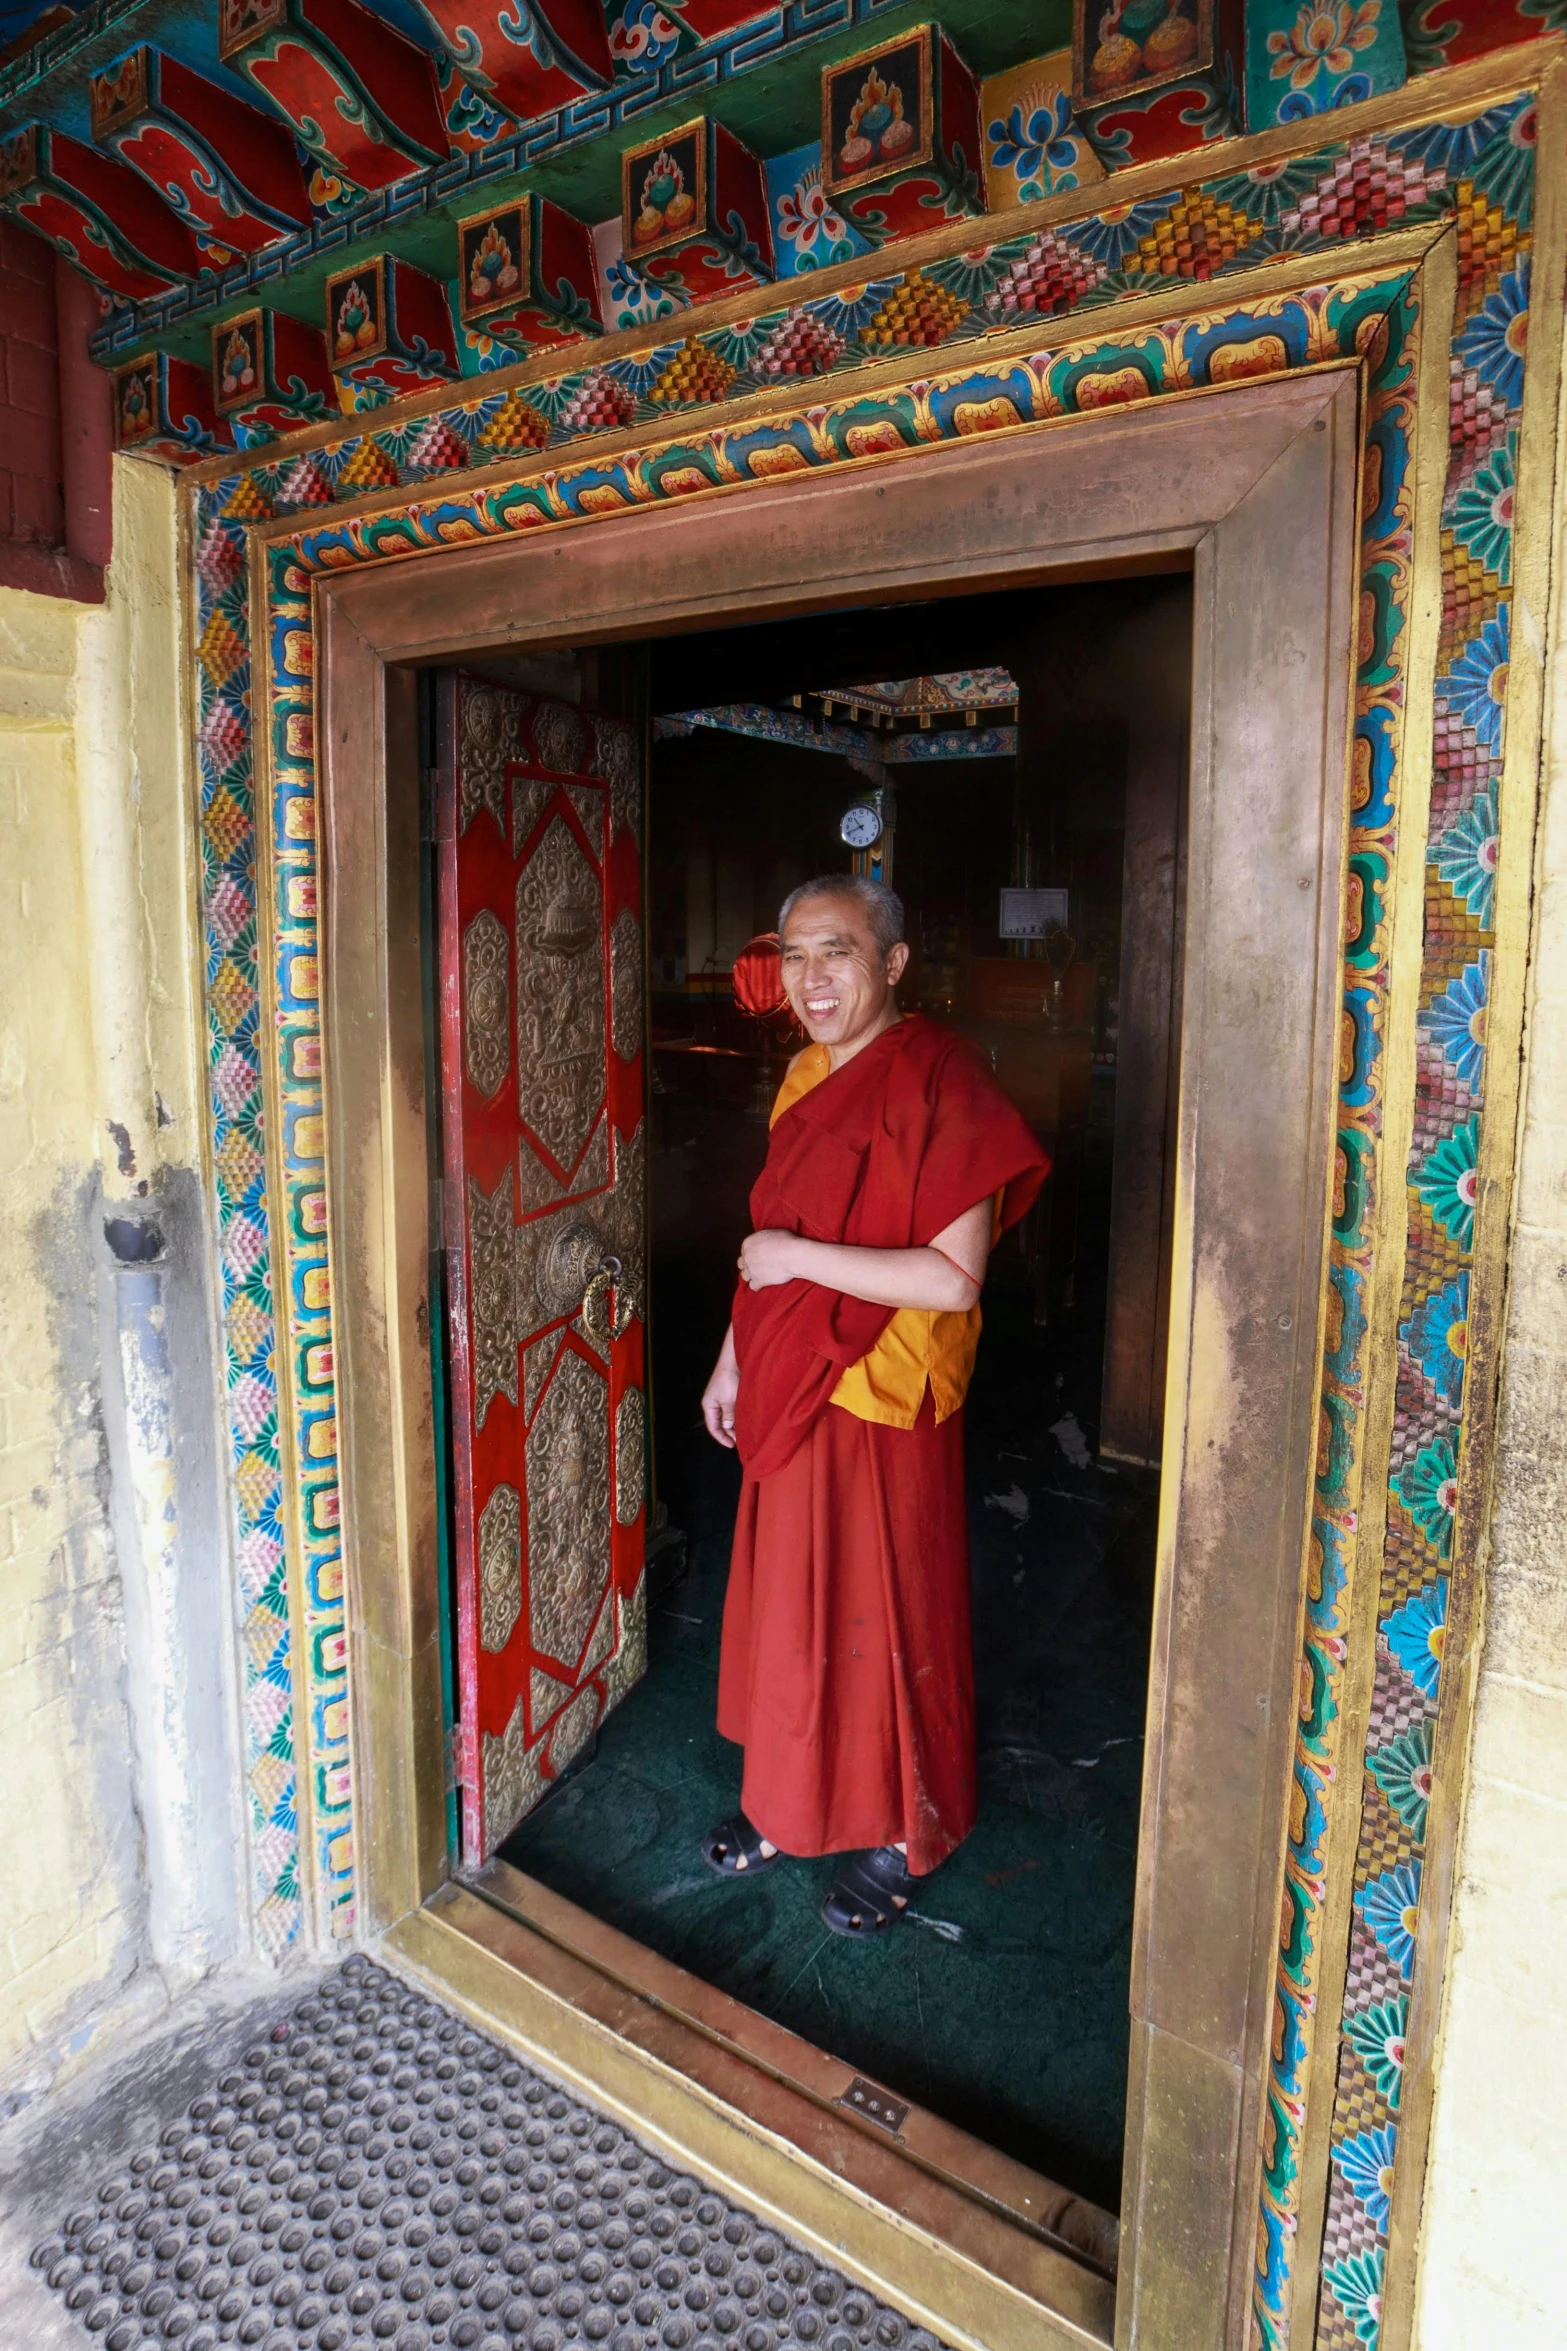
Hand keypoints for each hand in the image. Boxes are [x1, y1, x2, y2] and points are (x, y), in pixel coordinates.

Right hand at [702, 1329, 739, 1448]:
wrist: (735, 1359)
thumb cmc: (728, 1379)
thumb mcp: (728, 1400)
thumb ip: (728, 1416)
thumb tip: (728, 1428)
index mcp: (709, 1405)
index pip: (713, 1427)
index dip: (722, 1438)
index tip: (733, 1445)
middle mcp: (714, 1403)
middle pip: (721, 1423)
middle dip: (730, 1432)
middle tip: (742, 1439)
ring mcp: (722, 1398)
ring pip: (728, 1416)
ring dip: (736, 1424)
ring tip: (746, 1431)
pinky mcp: (730, 1393)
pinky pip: (733, 1409)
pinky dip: (739, 1415)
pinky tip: (746, 1419)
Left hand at [737, 1229, 802, 1290]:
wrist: (792, 1255)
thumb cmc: (786, 1242)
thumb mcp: (772, 1233)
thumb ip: (763, 1239)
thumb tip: (765, 1242)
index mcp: (748, 1243)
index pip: (745, 1251)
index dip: (752, 1254)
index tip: (759, 1256)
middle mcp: (747, 1256)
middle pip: (742, 1264)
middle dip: (748, 1265)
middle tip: (757, 1266)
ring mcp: (751, 1270)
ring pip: (745, 1276)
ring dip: (751, 1276)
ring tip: (759, 1276)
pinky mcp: (758, 1281)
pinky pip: (753, 1286)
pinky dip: (757, 1286)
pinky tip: (763, 1285)